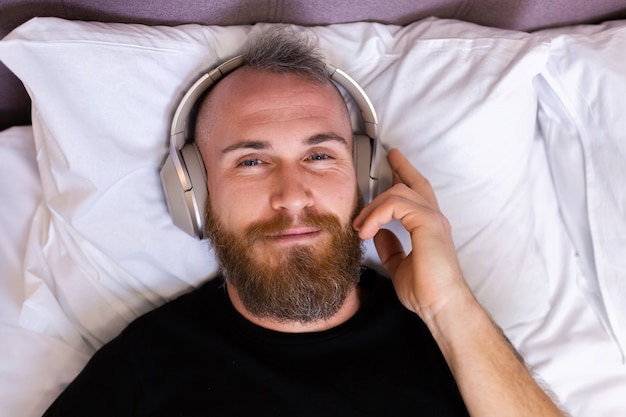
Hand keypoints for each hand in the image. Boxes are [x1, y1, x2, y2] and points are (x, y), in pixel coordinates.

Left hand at [353, 148, 473, 322]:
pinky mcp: (428, 223)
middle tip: (389, 156)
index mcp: (429, 227)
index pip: (417, 194)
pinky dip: (377, 214)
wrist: (440, 306)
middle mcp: (434, 218)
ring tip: (360, 226)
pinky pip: (396, 204)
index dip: (406, 175)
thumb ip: (391, 247)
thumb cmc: (426, 291)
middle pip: (414, 183)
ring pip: (398, 192)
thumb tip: (379, 233)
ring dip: (373, 206)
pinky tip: (367, 230)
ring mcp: (433, 219)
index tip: (395, 164)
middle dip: (400, 167)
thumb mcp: (399, 265)